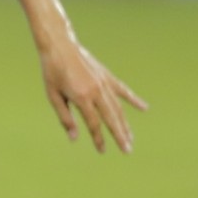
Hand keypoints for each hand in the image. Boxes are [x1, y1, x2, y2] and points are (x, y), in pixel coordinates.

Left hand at [40, 37, 146, 153]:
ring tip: (131, 138)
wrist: (60, 46)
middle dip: (119, 135)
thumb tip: (74, 138)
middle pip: (111, 118)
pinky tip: (144, 108)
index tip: (102, 151)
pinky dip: (133, 100)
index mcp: (81, 97)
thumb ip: (65, 117)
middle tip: (128, 150)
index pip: (93, 124)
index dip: (98, 139)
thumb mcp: (53, 95)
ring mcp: (104, 83)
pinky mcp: (107, 76)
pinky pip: (123, 90)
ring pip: (118, 107)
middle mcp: (96, 91)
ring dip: (125, 124)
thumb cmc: (52, 72)